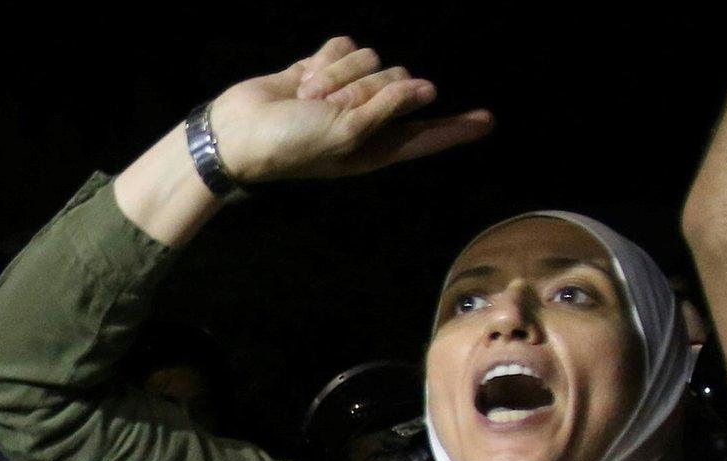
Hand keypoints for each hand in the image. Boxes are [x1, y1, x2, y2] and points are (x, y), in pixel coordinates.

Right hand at [207, 36, 490, 183]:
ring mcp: (344, 91)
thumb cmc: (291, 145)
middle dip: (363, 88)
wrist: (238, 131)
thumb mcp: (347, 135)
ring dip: (336, 76)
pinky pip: (342, 47)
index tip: (487, 121)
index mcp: (376, 146)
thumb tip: (425, 87)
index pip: (424, 135)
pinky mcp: (322, 69)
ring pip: (368, 60)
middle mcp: (366, 117)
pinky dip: (324, 59)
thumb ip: (389, 109)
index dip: (455, 128)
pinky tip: (303, 78)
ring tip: (307, 99)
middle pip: (397, 82)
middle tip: (327, 108)